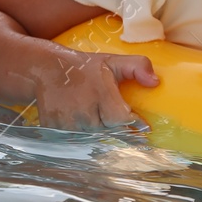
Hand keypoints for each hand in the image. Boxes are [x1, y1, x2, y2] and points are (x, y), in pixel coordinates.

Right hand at [32, 50, 157, 130]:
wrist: (46, 68)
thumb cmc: (84, 67)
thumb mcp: (113, 61)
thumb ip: (138, 67)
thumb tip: (155, 82)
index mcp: (100, 92)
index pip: (122, 120)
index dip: (132, 122)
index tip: (137, 121)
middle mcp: (83, 110)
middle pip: (108, 129)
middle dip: (110, 121)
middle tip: (104, 107)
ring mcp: (66, 122)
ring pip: (91, 136)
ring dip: (95, 128)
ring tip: (89, 110)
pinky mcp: (53, 128)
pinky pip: (74, 139)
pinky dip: (79, 132)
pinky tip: (76, 117)